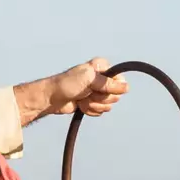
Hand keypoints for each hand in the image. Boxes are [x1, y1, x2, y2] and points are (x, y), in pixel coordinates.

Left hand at [12, 59, 131, 125]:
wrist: (53, 98)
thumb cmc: (68, 84)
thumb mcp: (89, 80)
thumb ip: (108, 83)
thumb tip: (126, 88)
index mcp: (102, 68)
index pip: (121, 81)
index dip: (112, 89)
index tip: (99, 88)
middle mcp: (102, 79)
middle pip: (115, 96)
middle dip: (100, 99)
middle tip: (88, 93)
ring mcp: (97, 92)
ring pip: (108, 106)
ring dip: (94, 105)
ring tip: (82, 99)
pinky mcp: (93, 103)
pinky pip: (101, 111)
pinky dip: (90, 111)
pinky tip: (80, 105)